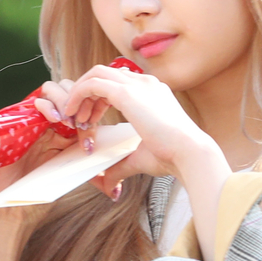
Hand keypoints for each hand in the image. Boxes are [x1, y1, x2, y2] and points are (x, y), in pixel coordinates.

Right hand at [0, 81, 80, 241]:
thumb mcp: (70, 178)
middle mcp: (49, 120)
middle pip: (70, 90)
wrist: (9, 204)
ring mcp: (33, 118)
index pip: (84, 107)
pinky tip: (56, 120)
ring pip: (53, 89)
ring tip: (71, 122)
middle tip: (84, 125)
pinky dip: (48, 106)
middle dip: (81, 102)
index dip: (93, 117)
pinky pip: (35, 101)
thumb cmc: (36, 190)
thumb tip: (115, 189)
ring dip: (65, 100)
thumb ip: (90, 177)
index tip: (92, 142)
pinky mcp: (18, 120)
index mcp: (64, 129)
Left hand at [61, 64, 220, 196]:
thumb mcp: (140, 157)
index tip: (89, 120)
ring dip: (79, 94)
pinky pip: (92, 84)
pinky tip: (73, 114)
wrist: (188, 152)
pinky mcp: (127, 93)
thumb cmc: (172, 156)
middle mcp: (145, 83)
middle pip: (104, 74)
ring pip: (96, 75)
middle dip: (86, 94)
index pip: (118, 82)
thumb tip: (109, 186)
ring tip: (74, 119)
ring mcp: (137, 84)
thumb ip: (121, 165)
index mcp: (152, 92)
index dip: (98, 99)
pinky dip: (78, 95)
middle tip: (78, 119)